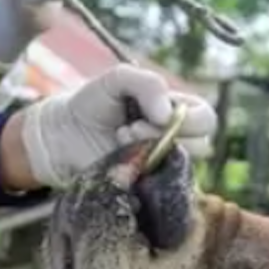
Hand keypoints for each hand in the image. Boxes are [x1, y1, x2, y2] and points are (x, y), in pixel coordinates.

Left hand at [2, 64, 218, 189]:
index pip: (206, 119)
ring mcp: (162, 166)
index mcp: (176, 112)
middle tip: (130, 129)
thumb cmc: (93, 103)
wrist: (62, 133)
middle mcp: (175, 140)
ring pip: (181, 166)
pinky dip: (140, 173)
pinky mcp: (146, 187)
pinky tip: (119, 162)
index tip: (151, 114)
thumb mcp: (117, 79)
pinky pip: (162, 189)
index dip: (187, 119)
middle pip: (201, 146)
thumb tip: (168, 115)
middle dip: (164, 135)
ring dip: (150, 152)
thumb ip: (147, 83)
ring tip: (119, 141)